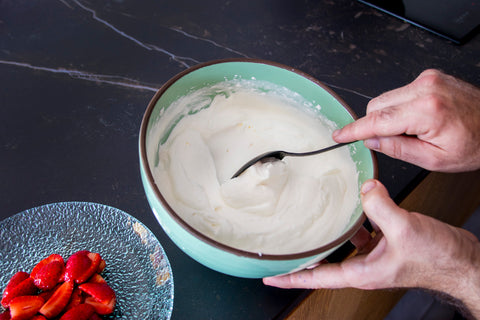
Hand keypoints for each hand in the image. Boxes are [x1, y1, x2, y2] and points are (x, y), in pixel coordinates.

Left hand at [263, 180, 479, 317]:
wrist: (463, 262)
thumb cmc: (439, 260)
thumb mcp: (405, 229)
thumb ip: (380, 206)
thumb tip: (364, 188)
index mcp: (363, 272)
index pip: (318, 278)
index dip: (292, 277)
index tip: (271, 276)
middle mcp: (366, 266)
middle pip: (326, 263)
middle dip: (306, 255)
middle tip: (285, 247)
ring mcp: (377, 255)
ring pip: (345, 243)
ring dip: (332, 231)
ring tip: (315, 219)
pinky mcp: (388, 243)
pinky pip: (365, 230)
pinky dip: (358, 218)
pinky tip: (357, 204)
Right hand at [333, 69, 479, 171]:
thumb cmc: (475, 143)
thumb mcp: (435, 159)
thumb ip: (398, 149)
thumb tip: (371, 141)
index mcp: (427, 111)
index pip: (378, 120)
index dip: (354, 129)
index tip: (340, 135)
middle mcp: (425, 88)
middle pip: (377, 106)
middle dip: (377, 125)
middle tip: (398, 141)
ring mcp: (428, 79)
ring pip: (386, 98)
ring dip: (389, 117)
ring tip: (414, 130)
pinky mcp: (429, 77)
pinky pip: (399, 93)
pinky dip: (400, 108)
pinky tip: (418, 119)